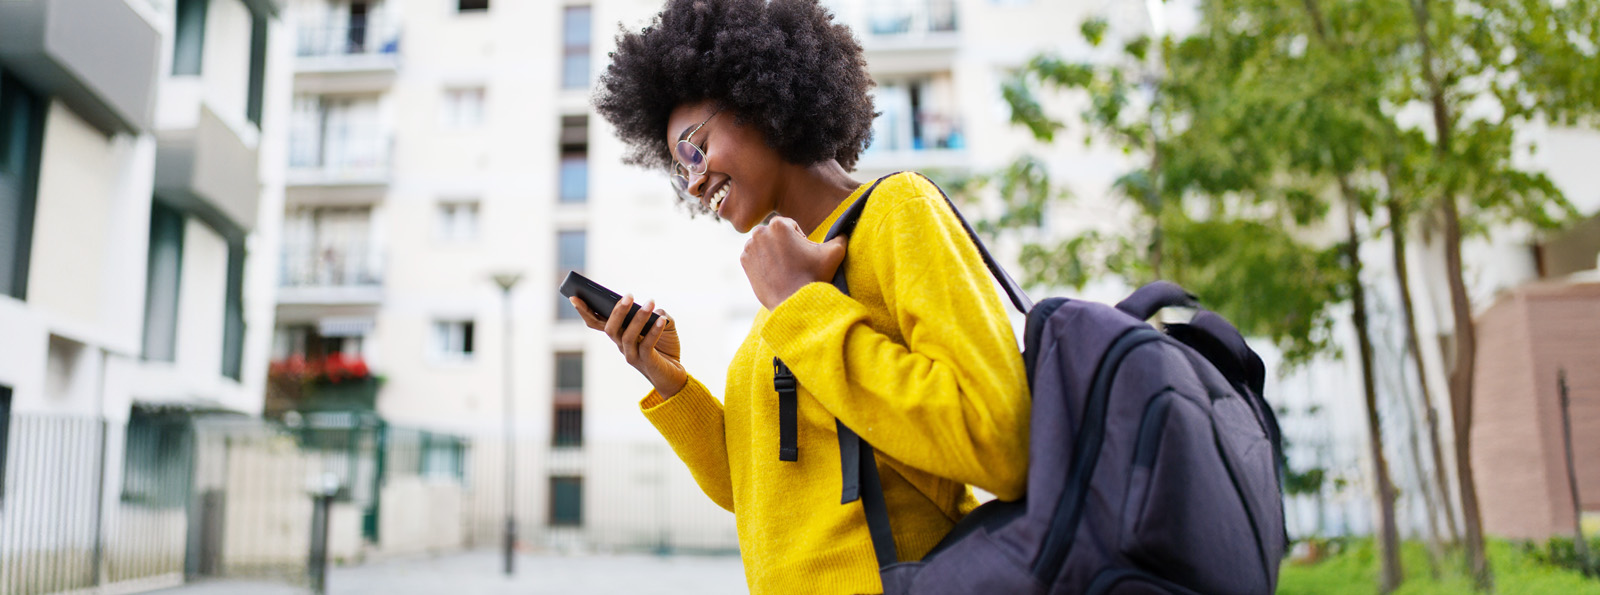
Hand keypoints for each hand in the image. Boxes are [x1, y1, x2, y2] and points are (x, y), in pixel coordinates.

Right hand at [570, 295, 687, 396]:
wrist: (675, 374)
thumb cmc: (665, 347)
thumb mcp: (662, 324)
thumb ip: (657, 313)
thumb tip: (654, 309)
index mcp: (619, 334)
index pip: (597, 323)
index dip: (584, 311)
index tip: (574, 297)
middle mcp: (621, 345)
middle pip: (610, 329)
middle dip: (617, 311)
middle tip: (628, 295)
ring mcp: (632, 355)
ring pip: (628, 336)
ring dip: (639, 318)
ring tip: (650, 303)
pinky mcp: (646, 362)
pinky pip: (647, 345)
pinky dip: (654, 331)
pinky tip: (662, 319)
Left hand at [739, 216, 847, 309]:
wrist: (794, 303)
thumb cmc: (814, 276)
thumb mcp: (835, 252)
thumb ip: (840, 236)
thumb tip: (844, 230)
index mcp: (778, 224)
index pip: (790, 226)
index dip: (800, 240)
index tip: (803, 255)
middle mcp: (759, 232)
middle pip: (775, 234)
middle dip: (784, 244)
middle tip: (794, 263)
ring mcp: (749, 248)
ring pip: (764, 244)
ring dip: (773, 252)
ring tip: (785, 269)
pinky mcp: (744, 262)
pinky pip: (754, 256)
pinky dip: (763, 263)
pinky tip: (774, 273)